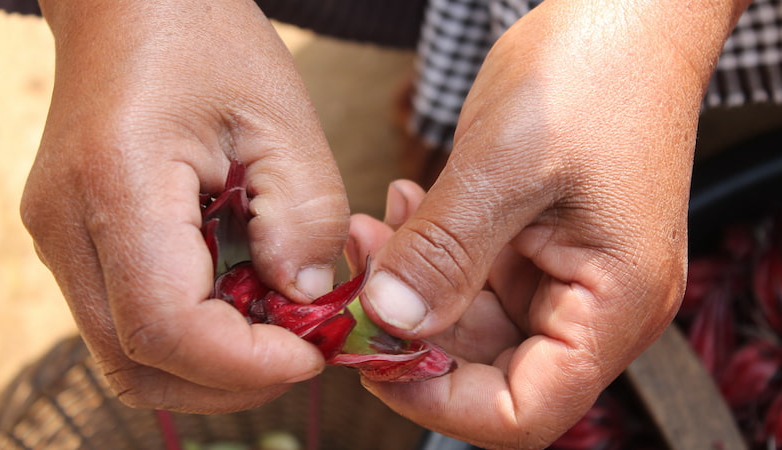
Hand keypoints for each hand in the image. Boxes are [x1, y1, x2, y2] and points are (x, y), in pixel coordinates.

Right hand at [21, 0, 347, 412]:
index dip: (245, 363)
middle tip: (299, 352)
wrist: (133, 5)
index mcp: (117, 184)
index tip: (310, 353)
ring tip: (273, 328)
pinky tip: (237, 299)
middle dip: (229, 381)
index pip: (166, 327)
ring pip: (128, 357)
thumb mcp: (283, 119)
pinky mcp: (76, 242)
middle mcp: (68, 226)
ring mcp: (62, 240)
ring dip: (209, 365)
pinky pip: (126, 321)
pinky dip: (189, 336)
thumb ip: (305, 215)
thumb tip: (305, 299)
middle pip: (136, 365)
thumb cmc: (207, 42)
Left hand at [348, 1, 748, 446]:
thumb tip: (393, 322)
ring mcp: (561, 273)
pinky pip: (468, 275)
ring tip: (372, 232)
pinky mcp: (532, 243)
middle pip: (488, 367)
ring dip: (409, 286)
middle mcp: (591, 302)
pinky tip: (400, 212)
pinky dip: (426, 253)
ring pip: (466, 319)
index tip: (375, 359)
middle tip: (357, 281)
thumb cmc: (598, 74)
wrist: (626, 15)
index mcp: (613, 303)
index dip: (441, 403)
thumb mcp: (509, 163)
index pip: (526, 410)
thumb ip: (448, 250)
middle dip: (411, 332)